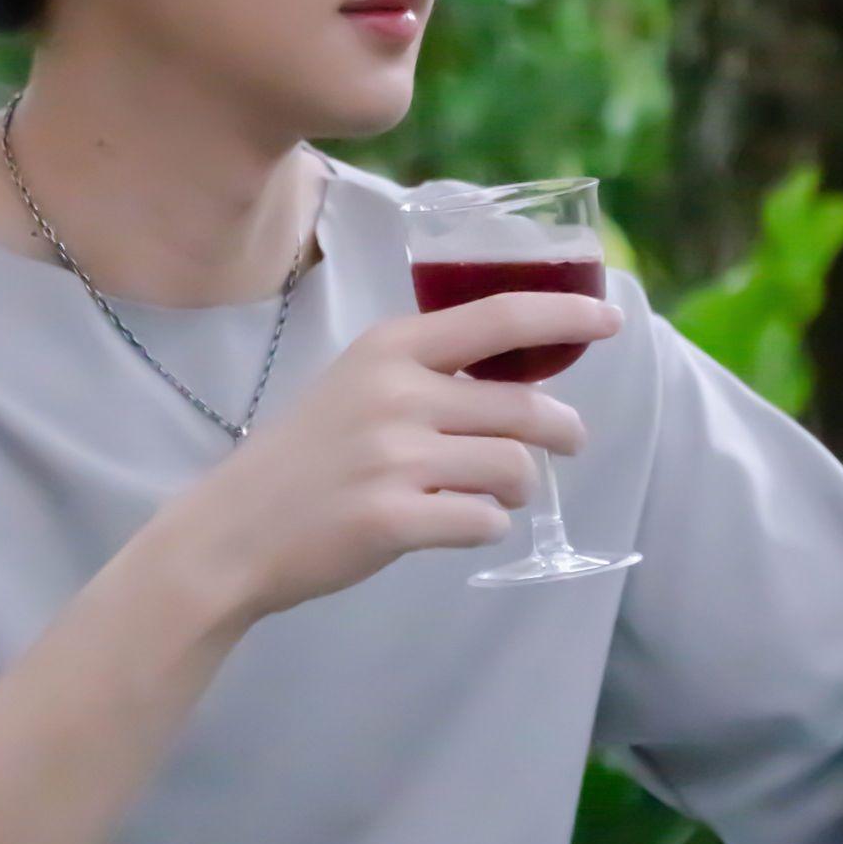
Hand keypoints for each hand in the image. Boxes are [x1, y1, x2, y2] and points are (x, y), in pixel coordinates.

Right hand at [161, 292, 625, 626]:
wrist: (234, 529)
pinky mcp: (392, 518)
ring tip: (491, 493)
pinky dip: (485, 526)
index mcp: (388, 348)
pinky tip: (455, 523)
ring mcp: (393, 457)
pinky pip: (485, 521)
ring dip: (517, 487)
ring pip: (514, 468)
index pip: (498, 317)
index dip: (563, 314)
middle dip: (562, 431)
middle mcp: (395, 393)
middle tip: (568, 443)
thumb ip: (426, 372)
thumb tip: (521, 379)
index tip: (608, 318)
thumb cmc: (305, 457)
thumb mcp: (356, 384)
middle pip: (523, 407)